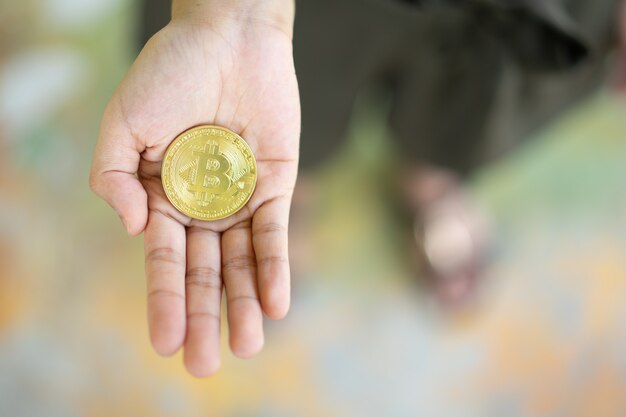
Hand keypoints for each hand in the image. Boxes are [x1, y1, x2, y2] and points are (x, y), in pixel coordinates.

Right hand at [89, 0, 298, 376]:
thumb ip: (112, 176)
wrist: (228, 38)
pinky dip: (275, 266)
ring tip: (248, 345)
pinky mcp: (275, 185)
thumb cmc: (170, 73)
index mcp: (161, 200)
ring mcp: (239, 200)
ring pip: (242, 263)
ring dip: (245, 304)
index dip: (164, 302)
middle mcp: (201, 209)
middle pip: (204, 273)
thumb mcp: (123, 122)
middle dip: (206, 317)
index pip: (163, 263)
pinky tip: (276, 303)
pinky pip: (274, 232)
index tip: (166, 343)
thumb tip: (132, 228)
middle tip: (207, 365)